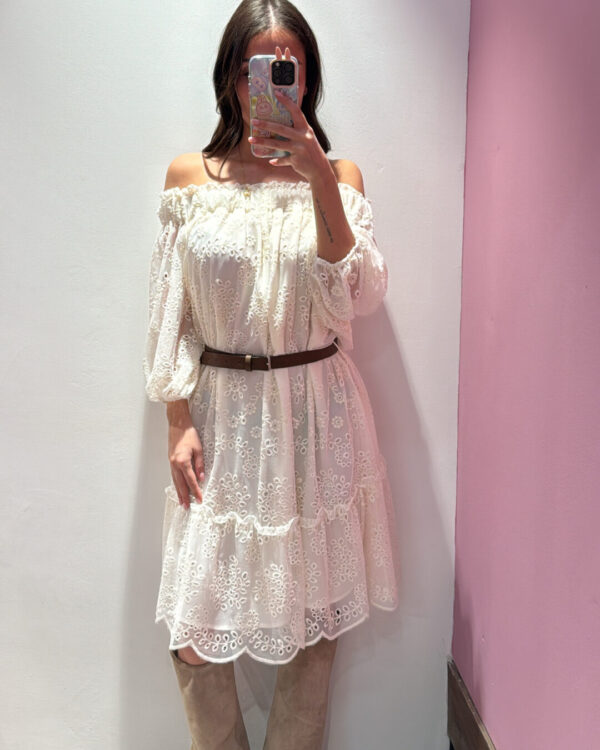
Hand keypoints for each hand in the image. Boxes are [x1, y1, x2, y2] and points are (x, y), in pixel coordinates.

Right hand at [168, 422, 204, 508]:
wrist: (178, 425)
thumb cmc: (189, 435)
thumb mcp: (199, 449)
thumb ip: (200, 465)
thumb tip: (201, 478)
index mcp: (183, 461)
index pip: (191, 481)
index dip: (196, 491)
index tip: (200, 500)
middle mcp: (175, 464)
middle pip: (181, 484)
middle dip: (185, 496)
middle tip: (187, 507)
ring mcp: (171, 463)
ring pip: (175, 481)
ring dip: (179, 492)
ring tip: (182, 502)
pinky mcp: (170, 461)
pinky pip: (173, 476)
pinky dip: (176, 484)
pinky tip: (178, 489)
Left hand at [248, 45, 332, 183]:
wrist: (320, 170)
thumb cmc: (311, 151)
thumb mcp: (308, 137)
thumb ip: (297, 130)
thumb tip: (281, 124)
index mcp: (306, 129)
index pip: (296, 112)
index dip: (287, 102)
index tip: (277, 93)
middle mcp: (302, 138)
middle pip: (281, 129)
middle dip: (266, 125)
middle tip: (253, 121)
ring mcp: (299, 150)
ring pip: (277, 144)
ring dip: (263, 142)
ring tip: (251, 139)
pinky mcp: (295, 161)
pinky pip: (282, 160)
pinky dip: (276, 161)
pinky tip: (271, 160)